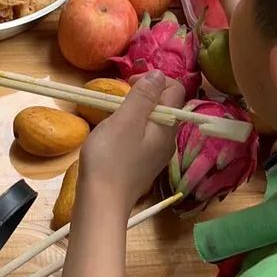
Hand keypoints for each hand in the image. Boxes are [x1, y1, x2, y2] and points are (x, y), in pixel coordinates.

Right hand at [79, 72, 184, 208]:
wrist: (102, 201)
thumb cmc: (111, 158)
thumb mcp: (126, 120)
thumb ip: (144, 96)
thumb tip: (159, 74)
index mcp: (168, 126)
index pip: (175, 89)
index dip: (154, 79)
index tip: (129, 83)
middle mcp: (168, 139)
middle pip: (164, 104)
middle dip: (143, 94)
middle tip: (118, 99)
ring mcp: (156, 153)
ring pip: (152, 120)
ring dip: (135, 110)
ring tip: (113, 115)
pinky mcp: (143, 163)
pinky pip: (143, 135)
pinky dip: (131, 127)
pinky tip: (113, 135)